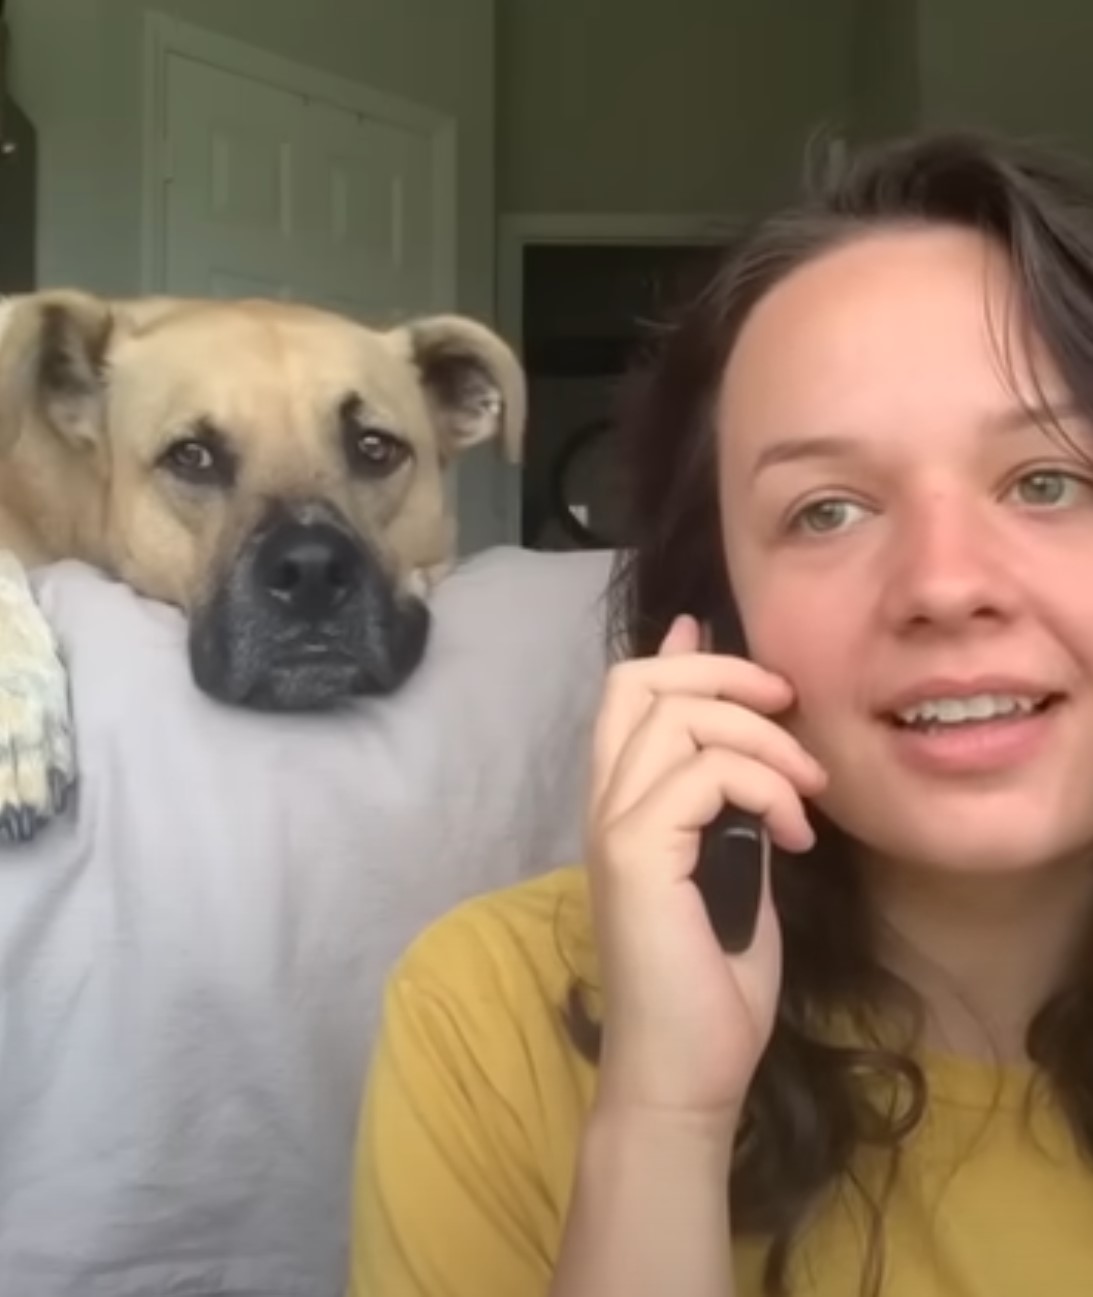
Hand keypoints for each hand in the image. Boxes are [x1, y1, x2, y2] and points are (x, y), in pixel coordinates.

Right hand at [585, 614, 826, 1129]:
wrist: (685, 1071)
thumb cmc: (712, 982)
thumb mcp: (734, 867)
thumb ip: (732, 803)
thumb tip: (753, 748)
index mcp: (623, 803)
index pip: (626, 695)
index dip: (679, 656)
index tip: (728, 644)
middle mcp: (605, 802)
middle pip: (639, 683)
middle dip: (726, 674)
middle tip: (789, 704)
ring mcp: (613, 824)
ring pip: (677, 716)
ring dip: (763, 737)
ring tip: (809, 789)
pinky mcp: (635, 852)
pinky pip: (706, 774)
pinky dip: (767, 788)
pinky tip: (797, 836)